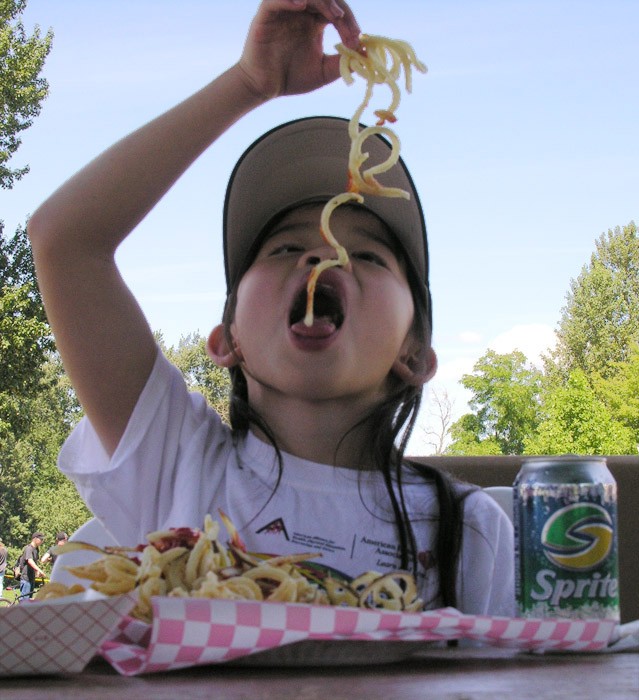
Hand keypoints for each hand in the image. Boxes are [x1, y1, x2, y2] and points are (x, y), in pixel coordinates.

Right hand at [238, 0, 360, 99]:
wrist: (264, 87)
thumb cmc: (292, 78)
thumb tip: (366, 54)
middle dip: (341, 11)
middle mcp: (301, 12)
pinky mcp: (267, 14)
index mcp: (315, 22)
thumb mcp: (323, 71)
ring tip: (334, 16)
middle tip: (350, 30)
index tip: (357, 40)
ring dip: (323, 1)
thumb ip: (343, 62)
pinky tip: (302, 5)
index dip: (350, 21)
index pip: (336, 9)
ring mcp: (284, 10)